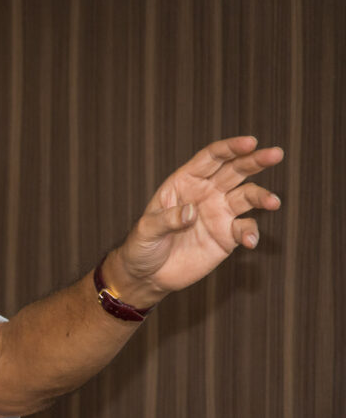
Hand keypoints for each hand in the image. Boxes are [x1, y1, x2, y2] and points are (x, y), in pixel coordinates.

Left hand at [111, 136, 283, 305]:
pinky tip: (250, 241)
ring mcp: (219, 213)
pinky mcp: (227, 236)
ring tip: (273, 202)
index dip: (230, 148)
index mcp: (185, 182)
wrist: (148, 275)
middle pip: (235, 171)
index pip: (211, 158)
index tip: (250, 142)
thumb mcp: (146, 230)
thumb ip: (167, 219)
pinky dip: (251, 233)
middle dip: (255, 161)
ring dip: (261, 197)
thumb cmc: (142, 246)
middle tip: (275, 154)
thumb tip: (192, 211)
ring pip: (247, 197)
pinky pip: (245, 229)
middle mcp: (206, 193)